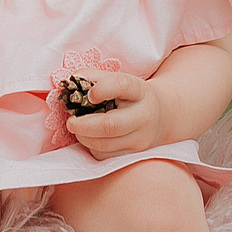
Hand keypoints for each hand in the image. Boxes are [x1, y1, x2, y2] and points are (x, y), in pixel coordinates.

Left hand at [64, 70, 179, 156]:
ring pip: (104, 144)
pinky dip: (91, 146)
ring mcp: (140, 137)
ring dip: (83, 137)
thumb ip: (93, 77)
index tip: (90, 94)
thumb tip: (70, 82)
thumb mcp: (118, 79)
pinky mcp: (133, 153)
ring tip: (78, 128)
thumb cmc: (131, 95)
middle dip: (83, 125)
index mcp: (139, 90)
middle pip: (110, 125)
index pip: (121, 85)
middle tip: (71, 121)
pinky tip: (91, 137)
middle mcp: (143, 115)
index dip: (102, 88)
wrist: (161, 116)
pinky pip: (104, 155)